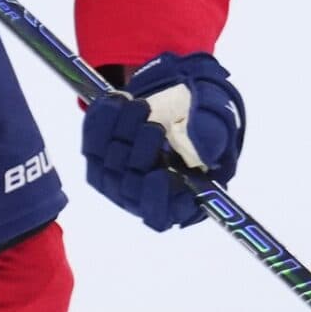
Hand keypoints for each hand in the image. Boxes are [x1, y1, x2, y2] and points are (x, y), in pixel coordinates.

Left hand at [81, 52, 245, 231]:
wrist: (179, 95)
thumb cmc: (205, 116)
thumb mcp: (219, 119)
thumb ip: (213, 134)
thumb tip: (205, 151)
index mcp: (183, 198)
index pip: (162, 215)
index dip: (156, 200)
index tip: (158, 175)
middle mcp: (145, 196)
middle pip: (129, 189)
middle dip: (141, 153)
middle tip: (154, 125)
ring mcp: (119, 180)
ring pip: (108, 166)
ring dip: (122, 133)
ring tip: (140, 105)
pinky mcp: (99, 159)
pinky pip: (91, 146)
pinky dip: (101, 122)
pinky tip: (117, 101)